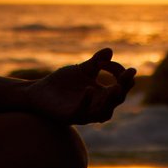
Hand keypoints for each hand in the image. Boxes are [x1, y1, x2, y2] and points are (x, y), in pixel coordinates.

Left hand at [22, 48, 136, 124]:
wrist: (38, 92)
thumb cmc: (62, 83)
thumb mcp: (81, 70)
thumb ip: (96, 62)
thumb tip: (110, 50)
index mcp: (102, 95)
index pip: (121, 87)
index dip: (124, 77)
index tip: (126, 67)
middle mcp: (97, 106)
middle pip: (116, 100)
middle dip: (123, 87)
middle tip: (129, 75)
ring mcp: (84, 113)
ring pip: (103, 112)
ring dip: (110, 100)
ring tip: (116, 87)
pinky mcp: (69, 117)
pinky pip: (81, 113)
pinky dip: (86, 102)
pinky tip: (88, 89)